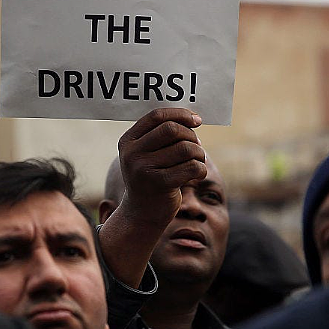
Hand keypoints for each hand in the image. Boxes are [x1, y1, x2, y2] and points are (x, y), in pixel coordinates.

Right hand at [118, 108, 206, 224]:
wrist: (141, 214)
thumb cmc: (151, 179)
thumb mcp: (147, 155)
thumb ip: (161, 136)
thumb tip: (193, 118)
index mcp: (128, 141)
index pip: (156, 116)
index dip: (180, 114)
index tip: (197, 120)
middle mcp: (132, 154)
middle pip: (172, 129)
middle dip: (191, 136)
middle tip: (197, 146)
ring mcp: (144, 169)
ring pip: (185, 148)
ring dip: (199, 154)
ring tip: (197, 162)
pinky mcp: (159, 184)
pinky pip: (192, 167)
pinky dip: (201, 169)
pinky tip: (197, 175)